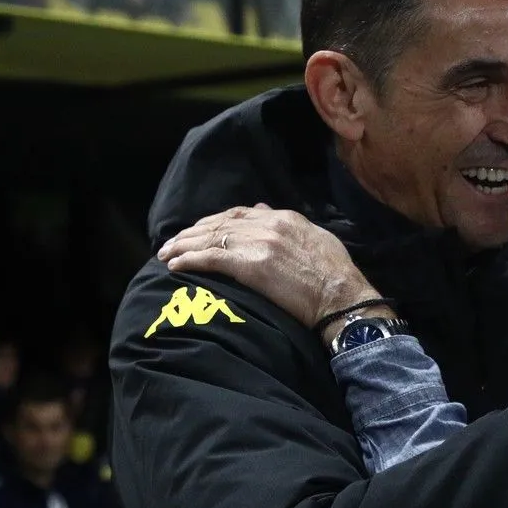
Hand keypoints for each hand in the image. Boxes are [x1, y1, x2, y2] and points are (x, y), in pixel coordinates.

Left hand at [157, 205, 382, 333]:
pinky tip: (174, 265)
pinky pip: (210, 258)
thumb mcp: (316, 239)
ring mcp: (259, 243)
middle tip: (173, 242)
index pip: (239, 213)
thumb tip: (263, 209)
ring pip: (210, 238)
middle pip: (219, 223)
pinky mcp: (251, 265)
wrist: (342, 297)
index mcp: (284, 217)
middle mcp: (269, 224)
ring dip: (183, 245)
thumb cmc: (335, 276)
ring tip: (165, 254)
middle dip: (192, 232)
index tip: (199, 231)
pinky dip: (189, 259)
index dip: (214, 222)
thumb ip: (289, 225)